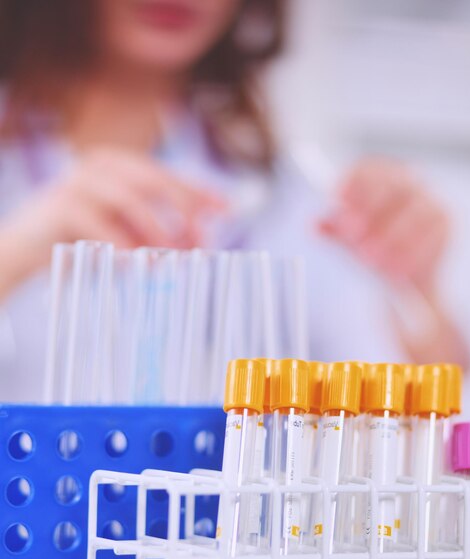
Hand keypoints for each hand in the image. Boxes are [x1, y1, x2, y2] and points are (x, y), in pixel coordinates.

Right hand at [0, 147, 226, 297]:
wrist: (23, 250)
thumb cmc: (78, 241)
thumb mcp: (123, 234)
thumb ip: (153, 232)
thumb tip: (195, 244)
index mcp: (117, 166)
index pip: (167, 174)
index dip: (199, 191)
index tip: (228, 210)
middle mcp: (99, 166)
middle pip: (154, 179)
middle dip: (183, 210)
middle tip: (202, 240)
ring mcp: (77, 181)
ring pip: (130, 200)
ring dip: (156, 232)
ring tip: (170, 258)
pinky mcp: (60, 204)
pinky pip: (102, 224)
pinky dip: (124, 245)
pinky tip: (135, 264)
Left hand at [318, 157, 448, 292]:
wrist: (404, 278)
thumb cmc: (373, 249)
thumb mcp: (350, 241)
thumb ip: (334, 232)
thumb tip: (313, 225)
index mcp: (380, 178)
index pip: (365, 170)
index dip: (350, 182)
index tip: (335, 199)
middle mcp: (407, 182)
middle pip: (389, 186)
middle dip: (369, 211)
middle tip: (352, 236)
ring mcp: (430, 199)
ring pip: (411, 214)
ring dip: (389, 239)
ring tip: (371, 261)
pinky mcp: (447, 222)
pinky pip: (431, 236)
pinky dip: (411, 255)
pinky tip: (396, 271)